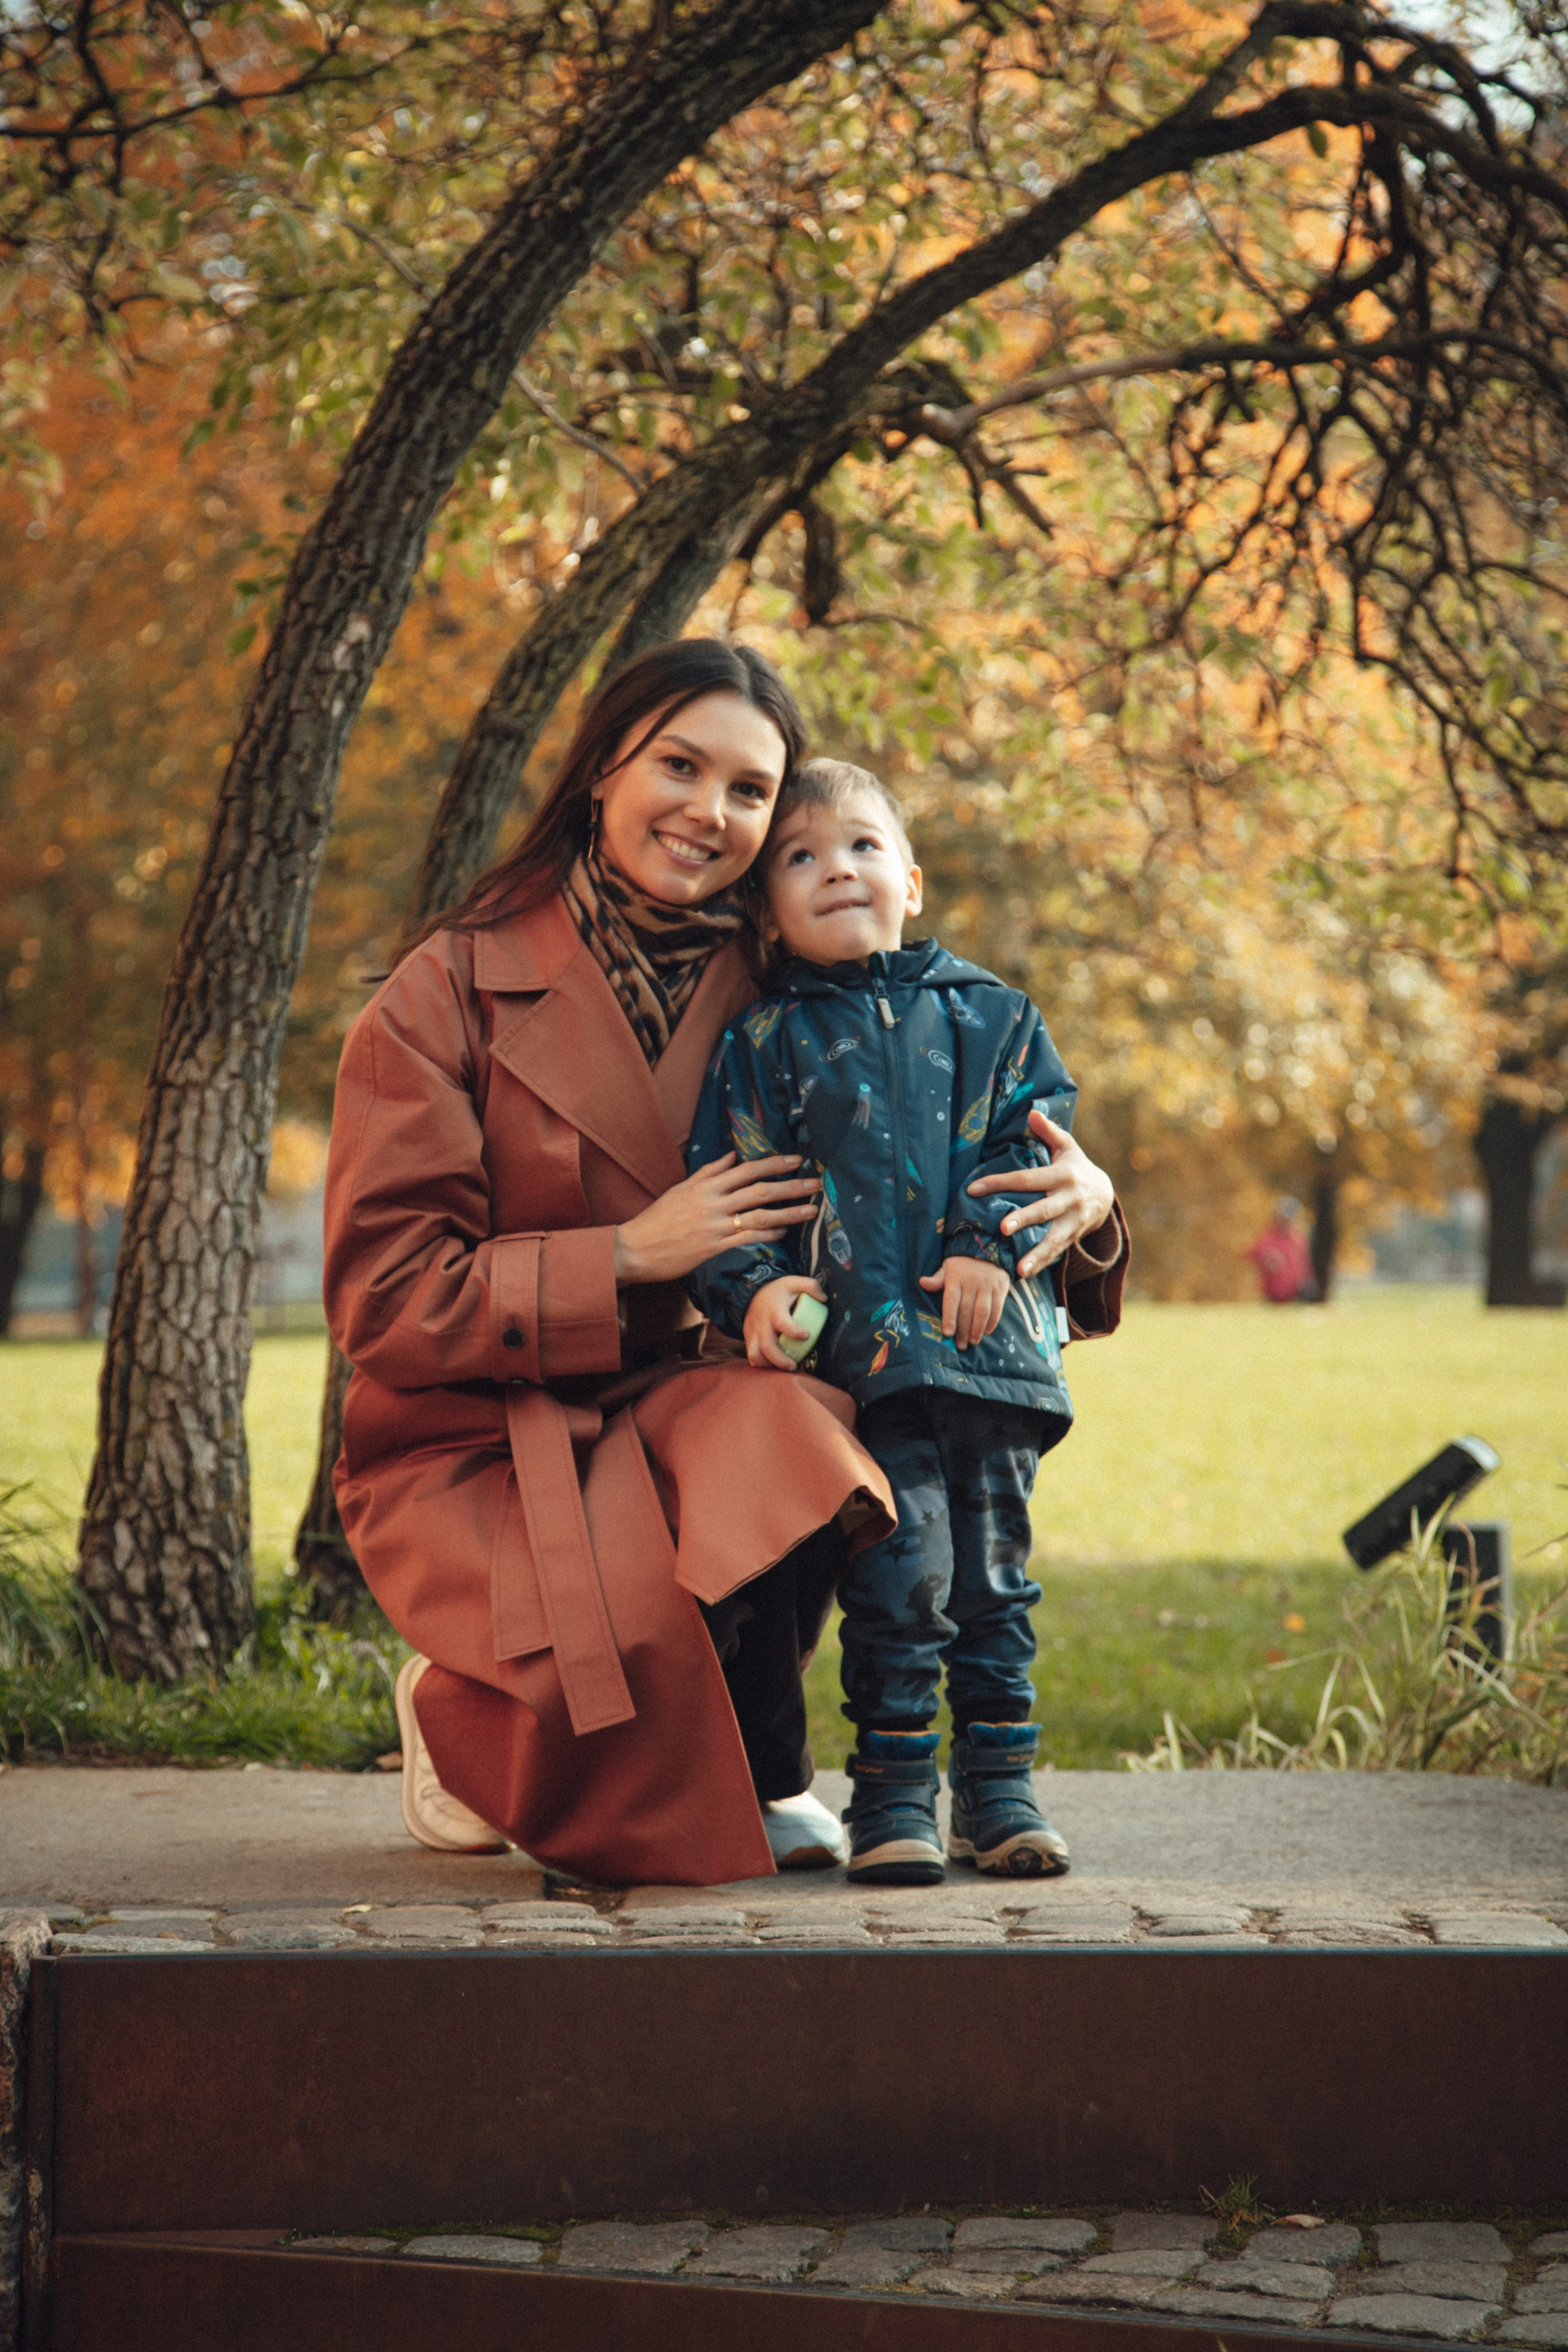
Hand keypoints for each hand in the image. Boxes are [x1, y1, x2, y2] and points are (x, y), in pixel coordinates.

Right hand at [614, 1153, 818, 1286]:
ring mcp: (714, 1226)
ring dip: (789, 1212)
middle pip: (760, 1190)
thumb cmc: (657, 1219)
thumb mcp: (680, 1190)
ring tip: (811, 1210)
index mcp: (705, 1186)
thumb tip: (732, 1156)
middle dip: (791, 1186)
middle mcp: (713, 1203)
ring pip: (760, 1215)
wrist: (634, 1248)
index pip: (747, 1169)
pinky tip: (784, 1231)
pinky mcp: (713, 1247)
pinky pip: (748, 1238)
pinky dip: (768, 1233)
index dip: (774, 1163)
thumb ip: (708, 1173)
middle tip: (816, 1183)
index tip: (796, 1160)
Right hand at [743, 1276, 827, 1370]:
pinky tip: (774, 1365)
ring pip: (755, 1355)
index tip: (806, 1335)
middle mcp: (762, 1324)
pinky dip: (761, 1364)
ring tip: (783, 1367)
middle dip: (781, 1360)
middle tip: (794, 1366)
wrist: (752, 1292)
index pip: (783, 1323)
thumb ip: (811, 1286)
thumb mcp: (794, 1282)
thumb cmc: (778, 1290)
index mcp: (775, 1311)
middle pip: (767, 1347)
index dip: (795, 1331)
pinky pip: (752, 1356)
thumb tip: (824, 1299)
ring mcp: (753, 1332)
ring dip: (769, 1365)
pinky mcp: (749, 1338)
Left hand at [918, 1256, 1009, 1350]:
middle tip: (960, 1345)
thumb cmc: (963, 1264)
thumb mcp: (948, 1267)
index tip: (948, 1333)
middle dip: (963, 1330)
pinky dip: (992, 1322)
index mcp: (956, 1278)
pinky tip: (986, 1332)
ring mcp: (987, 1285)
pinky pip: (997, 1308)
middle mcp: (972, 1282)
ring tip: (973, 1341)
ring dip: (977, 1329)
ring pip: (982, 1311)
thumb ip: (937, 1279)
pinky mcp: (1000, 1288)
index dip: (949, 1317)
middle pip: (966, 1310)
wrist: (989, 1248)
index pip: (951, 1300)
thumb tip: (922, 1282)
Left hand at [966, 1110, 1114, 1280]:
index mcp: (1062, 1175)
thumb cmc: (1076, 1166)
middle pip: (1043, 1210)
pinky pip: (1056, 1252)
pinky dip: (1040, 1263)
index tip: (973, 1188)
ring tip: (1019, 1268)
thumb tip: (1031, 1111)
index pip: (1027, 1178)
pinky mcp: (1073, 1237)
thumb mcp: (1067, 1146)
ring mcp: (1073, 1221)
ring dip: (1036, 1254)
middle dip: (1023, 1219)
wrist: (1106, 1194)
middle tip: (1002, 1227)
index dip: (1000, 1182)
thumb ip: (1048, 1131)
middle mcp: (1069, 1199)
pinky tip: (1023, 1274)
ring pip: (1053, 1238)